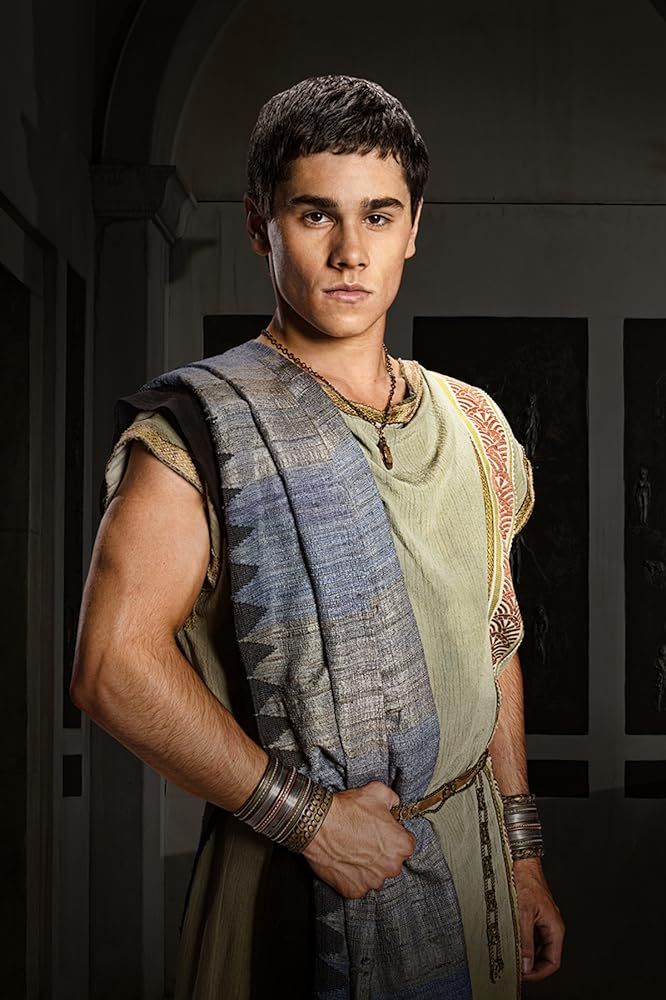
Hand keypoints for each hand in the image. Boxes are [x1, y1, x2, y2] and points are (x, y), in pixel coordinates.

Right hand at [302, 781, 415, 897]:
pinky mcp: (354, 890)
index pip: (407, 844)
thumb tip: (395, 804)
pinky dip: (352, 876)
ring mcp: (372, 882)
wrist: (318, 824)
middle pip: (392, 861)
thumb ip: (393, 800)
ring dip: (368, 866)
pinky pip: (358, 884)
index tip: (383, 832)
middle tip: (365, 839)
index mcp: (401, 845)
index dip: (393, 835)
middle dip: (382, 852)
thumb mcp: (377, 792)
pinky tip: (344, 860)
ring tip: (353, 849)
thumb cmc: (347, 810)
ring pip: (375, 875)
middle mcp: (391, 867)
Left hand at [513, 857, 564, 981]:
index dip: (538, 973)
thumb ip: (524, 941)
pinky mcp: (533, 914)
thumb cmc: (524, 881)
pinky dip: (521, 940)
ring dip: (524, 952)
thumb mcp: (523, 914)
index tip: (523, 976)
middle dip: (530, 965)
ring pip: (536, 946)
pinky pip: (529, 934)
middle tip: (513, 968)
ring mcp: (542, 920)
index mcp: (555, 928)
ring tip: (509, 954)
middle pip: (544, 956)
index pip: (553, 962)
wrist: (520, 860)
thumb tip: (525, 965)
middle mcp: (551, 926)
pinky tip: (509, 940)